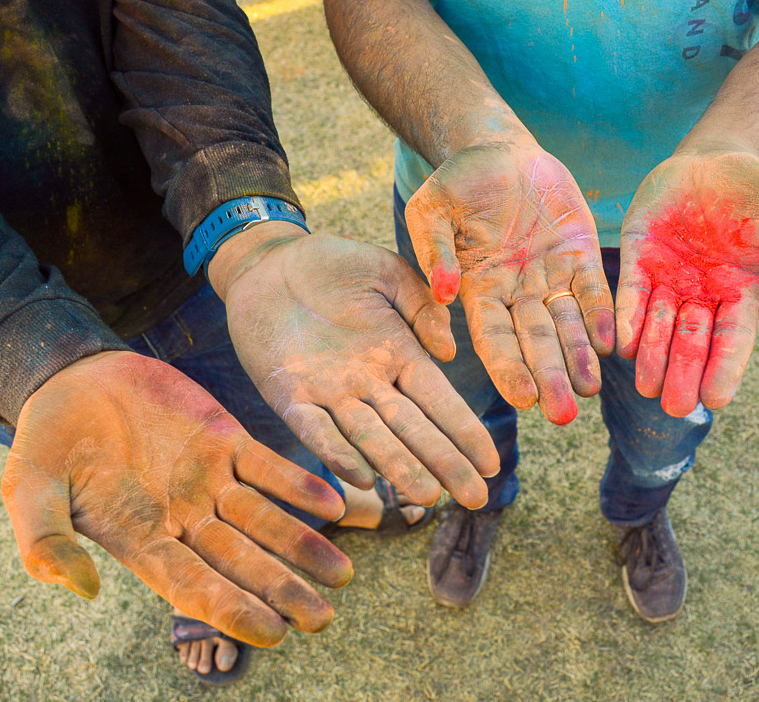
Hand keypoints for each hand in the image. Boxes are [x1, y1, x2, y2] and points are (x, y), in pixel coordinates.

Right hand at [1, 351, 351, 647]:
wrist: (76, 379)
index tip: (272, 632)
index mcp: (141, 540)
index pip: (193, 585)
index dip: (232, 608)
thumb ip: (46, 540)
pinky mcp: (226, 441)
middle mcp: (184, 518)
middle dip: (282, 590)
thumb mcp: (29, 489)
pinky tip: (334, 503)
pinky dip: (299, 484)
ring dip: (303, 545)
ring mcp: (210, 480)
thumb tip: (81, 591)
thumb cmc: (47, 442)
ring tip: (341, 574)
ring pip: (265, 521)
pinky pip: (269, 468)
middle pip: (241, 562)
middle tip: (322, 619)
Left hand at [212, 231, 498, 509]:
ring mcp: (330, 392)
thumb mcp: (385, 271)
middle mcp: (370, 382)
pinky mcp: (288, 394)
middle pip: (413, 430)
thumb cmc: (329, 263)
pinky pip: (315, 429)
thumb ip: (421, 304)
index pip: (440, 402)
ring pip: (370, 438)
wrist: (267, 261)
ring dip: (398, 467)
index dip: (464, 433)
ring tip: (428, 497)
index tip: (490, 464)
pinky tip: (361, 479)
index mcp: (399, 353)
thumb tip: (450, 351)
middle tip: (474, 498)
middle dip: (445, 463)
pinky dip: (336, 453)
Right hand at [404, 142, 613, 424]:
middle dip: (549, 377)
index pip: (494, 339)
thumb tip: (443, 294)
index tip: (523, 398)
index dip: (508, 369)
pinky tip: (611, 341)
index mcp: (478, 291)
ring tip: (589, 389)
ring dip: (579, 357)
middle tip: (562, 415)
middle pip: (535, 343)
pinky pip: (594, 291)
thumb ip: (435, 249)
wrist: (498, 150)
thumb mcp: (431, 208)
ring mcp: (550, 277)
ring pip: (567, 324)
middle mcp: (516, 294)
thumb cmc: (457, 182)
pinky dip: (602, 315)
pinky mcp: (580, 255)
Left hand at [616, 148, 758, 416]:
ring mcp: (666, 279)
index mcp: (738, 293)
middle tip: (673, 406)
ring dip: (652, 355)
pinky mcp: (636, 259)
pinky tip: (620, 343)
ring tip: (646, 384)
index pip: (732, 340)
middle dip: (682, 373)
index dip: (724, 368)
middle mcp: (699, 295)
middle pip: (690, 342)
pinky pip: (629, 294)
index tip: (716, 399)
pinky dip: (625, 317)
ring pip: (657, 325)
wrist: (713, 159)